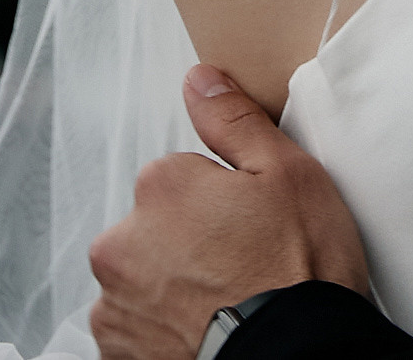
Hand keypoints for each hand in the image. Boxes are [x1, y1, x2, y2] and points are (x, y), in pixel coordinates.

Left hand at [88, 67, 369, 359]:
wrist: (294, 359)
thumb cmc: (295, 275)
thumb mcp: (286, 173)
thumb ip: (233, 121)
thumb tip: (199, 81)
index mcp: (160, 186)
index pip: (182, 178)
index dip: (223, 203)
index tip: (250, 227)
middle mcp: (122, 244)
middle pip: (157, 229)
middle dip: (190, 244)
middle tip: (242, 269)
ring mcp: (116, 307)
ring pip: (145, 281)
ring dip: (173, 291)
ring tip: (227, 307)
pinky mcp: (118, 357)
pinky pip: (137, 331)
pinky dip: (163, 333)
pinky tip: (206, 335)